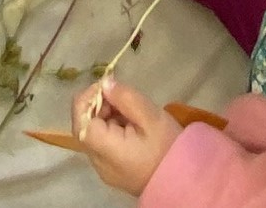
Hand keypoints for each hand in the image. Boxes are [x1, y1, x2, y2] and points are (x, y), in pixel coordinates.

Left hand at [73, 79, 181, 196]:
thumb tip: (105, 83)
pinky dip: (113, 131)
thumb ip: (125, 97)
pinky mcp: (114, 172)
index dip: (89, 97)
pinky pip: (104, 146)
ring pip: (95, 134)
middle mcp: (98, 162)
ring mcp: (105, 169)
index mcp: (104, 149)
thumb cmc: (167, 148)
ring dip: (107, 117)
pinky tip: (132, 127)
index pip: (80, 118)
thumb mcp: (150, 117)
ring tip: (132, 112)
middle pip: (86, 126)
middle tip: (124, 98)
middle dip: (100, 106)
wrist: (185, 182)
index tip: (109, 86)